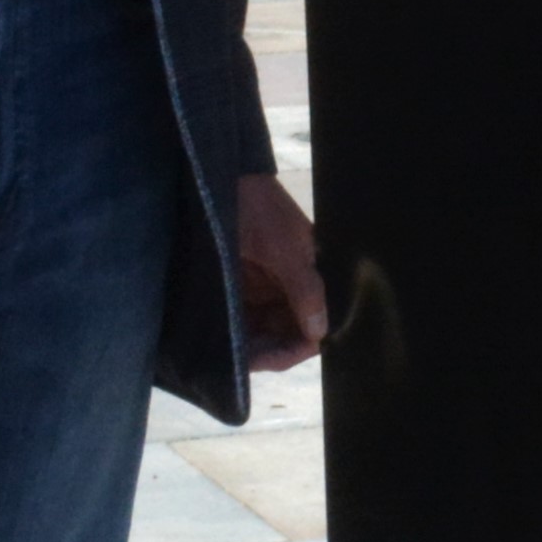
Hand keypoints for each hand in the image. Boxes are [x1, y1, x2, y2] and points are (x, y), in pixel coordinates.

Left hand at [236, 174, 328, 372]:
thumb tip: (321, 332)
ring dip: (249, 347)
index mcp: (310, 276)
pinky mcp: (242, 286)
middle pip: (286, 336)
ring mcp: (266, 288)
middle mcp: (291, 288)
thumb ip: (304, 289)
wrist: (222, 178)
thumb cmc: (260, 209)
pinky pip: (244, 320)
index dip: (293, 349)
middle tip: (236, 363)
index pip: (313, 328)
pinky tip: (221, 342)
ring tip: (226, 356)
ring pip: (264, 333)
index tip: (262, 360)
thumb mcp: (284, 248)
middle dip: (267, 352)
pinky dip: (235, 334)